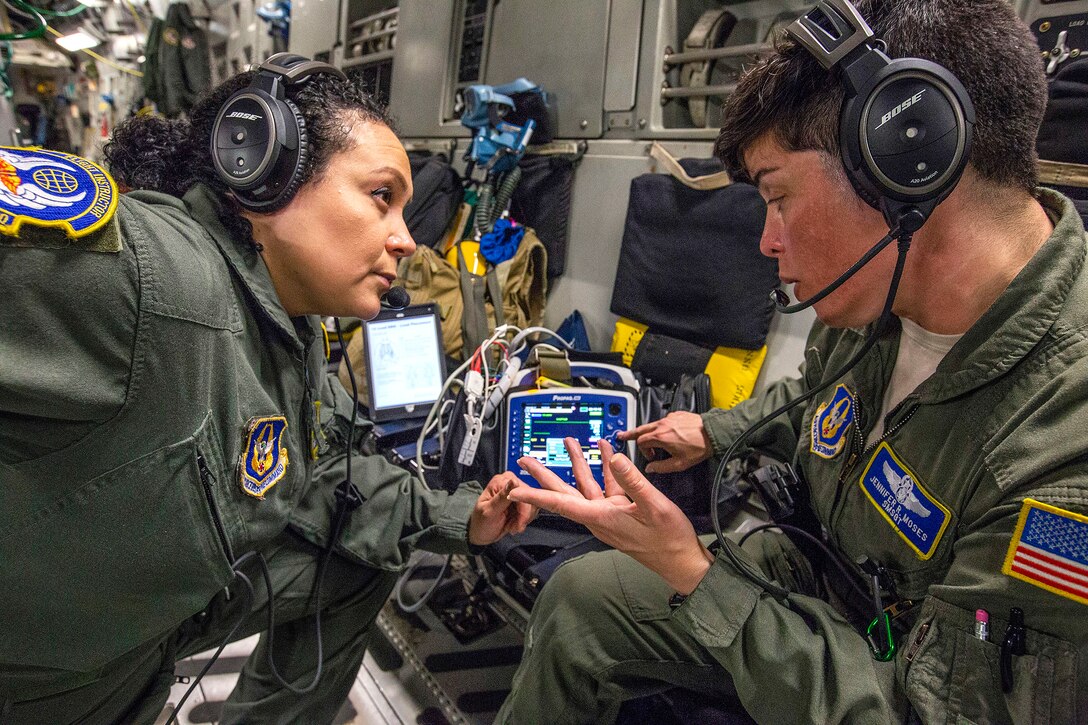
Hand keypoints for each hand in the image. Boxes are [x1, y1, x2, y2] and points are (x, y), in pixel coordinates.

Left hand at [468, 472, 537, 545]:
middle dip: (524, 516)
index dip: (524, 508)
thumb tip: (514, 481)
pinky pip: (532, 509)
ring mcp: (517, 492)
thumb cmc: (481, 523)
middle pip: (530, 497)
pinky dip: (524, 520)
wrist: (481, 534)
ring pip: (533, 504)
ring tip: (512, 527)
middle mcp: (510, 483)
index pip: (521, 490)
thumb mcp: (489, 511)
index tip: (519, 522)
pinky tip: (515, 525)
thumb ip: (502, 497)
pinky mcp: (522, 502)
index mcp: (500, 482)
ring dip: (524, 519)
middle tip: (514, 527)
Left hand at [507, 438, 713, 594]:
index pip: (560, 503)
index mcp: (601, 517)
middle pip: (563, 493)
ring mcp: (609, 514)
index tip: (515, 488)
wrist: (681, 560)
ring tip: (570, 443)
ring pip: (585, 486)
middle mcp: (599, 517)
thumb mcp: (653, 506)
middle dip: (543, 475)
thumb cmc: (668, 540)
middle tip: (525, 461)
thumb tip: (616, 460)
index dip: (536, 494)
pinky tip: (606, 453)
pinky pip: (607, 487)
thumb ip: (633, 481)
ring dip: (578, 463)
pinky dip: (606, 469)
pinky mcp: (620, 512)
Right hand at [618, 410, 711, 473]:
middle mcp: (662, 425)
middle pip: (640, 429)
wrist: (713, 433)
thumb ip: (661, 467)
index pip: (641, 442)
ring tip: (647, 437)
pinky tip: (669, 434)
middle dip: (630, 433)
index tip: (652, 457)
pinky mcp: (676, 414)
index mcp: (660, 437)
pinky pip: (664, 421)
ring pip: (652, 425)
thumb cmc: (699, 447)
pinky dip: (662, 427)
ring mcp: (669, 418)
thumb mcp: (680, 464)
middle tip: (622, 435)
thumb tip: (650, 468)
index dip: (643, 451)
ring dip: (649, 432)